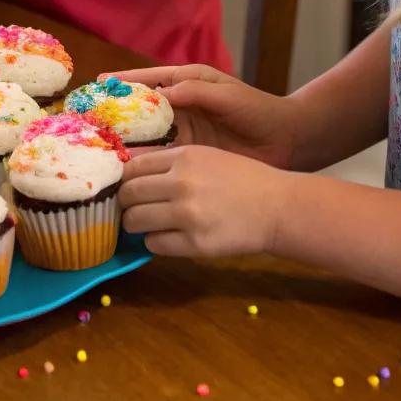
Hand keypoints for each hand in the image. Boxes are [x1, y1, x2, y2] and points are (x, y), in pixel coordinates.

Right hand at [107, 64, 297, 169]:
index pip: (149, 80)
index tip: (97, 85)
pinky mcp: (190, 157)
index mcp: (188, 84)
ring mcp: (184, 133)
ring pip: (147, 135)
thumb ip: (196, 91)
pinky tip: (126, 170)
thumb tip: (162, 93)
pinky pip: (161, 158)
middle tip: (89, 120)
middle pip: (141, 109)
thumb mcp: (228, 95)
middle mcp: (180, 107)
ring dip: (126, 140)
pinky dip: (144, 163)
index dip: (123, 83)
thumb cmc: (258, 110)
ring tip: (99, 147)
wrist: (286, 142)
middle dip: (116, 113)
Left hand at [120, 144, 288, 256]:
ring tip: (147, 225)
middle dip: (126, 204)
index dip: (124, 179)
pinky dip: (154, 242)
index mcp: (184, 157)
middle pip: (128, 194)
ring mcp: (188, 215)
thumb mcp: (205, 156)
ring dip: (136, 225)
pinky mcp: (195, 244)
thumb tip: (128, 170)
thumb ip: (169, 161)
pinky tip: (167, 237)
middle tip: (134, 208)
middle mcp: (182, 183)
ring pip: (135, 221)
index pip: (132, 167)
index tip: (128, 187)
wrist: (276, 206)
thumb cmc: (241, 178)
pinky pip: (154, 244)